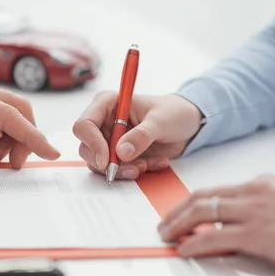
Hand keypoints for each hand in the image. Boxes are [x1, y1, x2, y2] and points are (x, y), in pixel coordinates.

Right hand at [72, 92, 202, 178]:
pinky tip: (154, 163)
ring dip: (122, 170)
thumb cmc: (175, 112)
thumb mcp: (161, 120)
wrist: (189, 124)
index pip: (84, 125)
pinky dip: (133, 171)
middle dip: (108, 163)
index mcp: (107, 104)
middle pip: (86, 148)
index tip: (107, 160)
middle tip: (133, 169)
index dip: (92, 144)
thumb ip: (142, 135)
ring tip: (146, 166)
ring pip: (99, 163)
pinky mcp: (119, 155)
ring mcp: (109, 140)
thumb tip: (121, 152)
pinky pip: (116, 169)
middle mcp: (103, 122)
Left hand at [159, 174, 274, 273]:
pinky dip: (192, 243)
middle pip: (202, 197)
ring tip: (166, 235)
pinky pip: (213, 237)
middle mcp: (254, 192)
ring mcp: (255, 212)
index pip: (216, 189)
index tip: (179, 211)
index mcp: (262, 184)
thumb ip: (262, 206)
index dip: (191, 201)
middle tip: (163, 223)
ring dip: (177, 224)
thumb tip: (238, 220)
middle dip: (176, 210)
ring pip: (202, 212)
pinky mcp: (257, 234)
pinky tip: (183, 249)